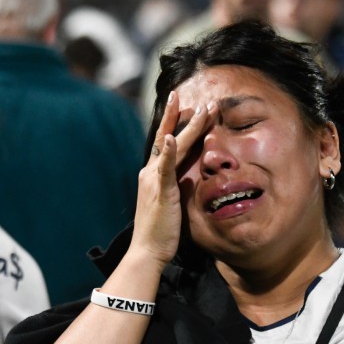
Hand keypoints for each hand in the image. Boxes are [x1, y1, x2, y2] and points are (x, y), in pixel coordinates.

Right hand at [131, 91, 212, 268]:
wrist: (147, 251)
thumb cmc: (161, 230)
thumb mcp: (172, 203)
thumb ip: (177, 186)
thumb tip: (188, 177)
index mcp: (153, 175)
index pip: (168, 143)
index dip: (176, 123)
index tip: (187, 106)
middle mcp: (150, 172)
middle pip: (166, 136)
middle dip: (176, 114)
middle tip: (182, 92)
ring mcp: (154, 180)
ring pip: (171, 146)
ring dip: (185, 125)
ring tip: (195, 107)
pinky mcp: (160, 191)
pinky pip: (165, 168)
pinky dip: (169, 151)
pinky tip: (173, 136)